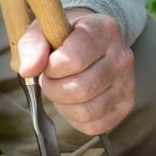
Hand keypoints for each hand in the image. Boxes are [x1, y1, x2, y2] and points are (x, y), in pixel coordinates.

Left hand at [17, 8, 134, 135]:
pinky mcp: (126, 104)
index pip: (74, 59)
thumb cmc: (64, 35)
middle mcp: (121, 56)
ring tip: (59, 89)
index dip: (51, 68)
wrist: (90, 39)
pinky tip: (71, 101)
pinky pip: (95, 125)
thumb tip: (28, 70)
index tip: (47, 64)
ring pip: (87, 110)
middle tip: (49, 79)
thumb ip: (33, 46)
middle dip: (54, 88)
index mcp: (103, 30)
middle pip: (81, 88)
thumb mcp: (44, 30)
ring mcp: (127, 82)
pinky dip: (75, 118)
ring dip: (63, 104)